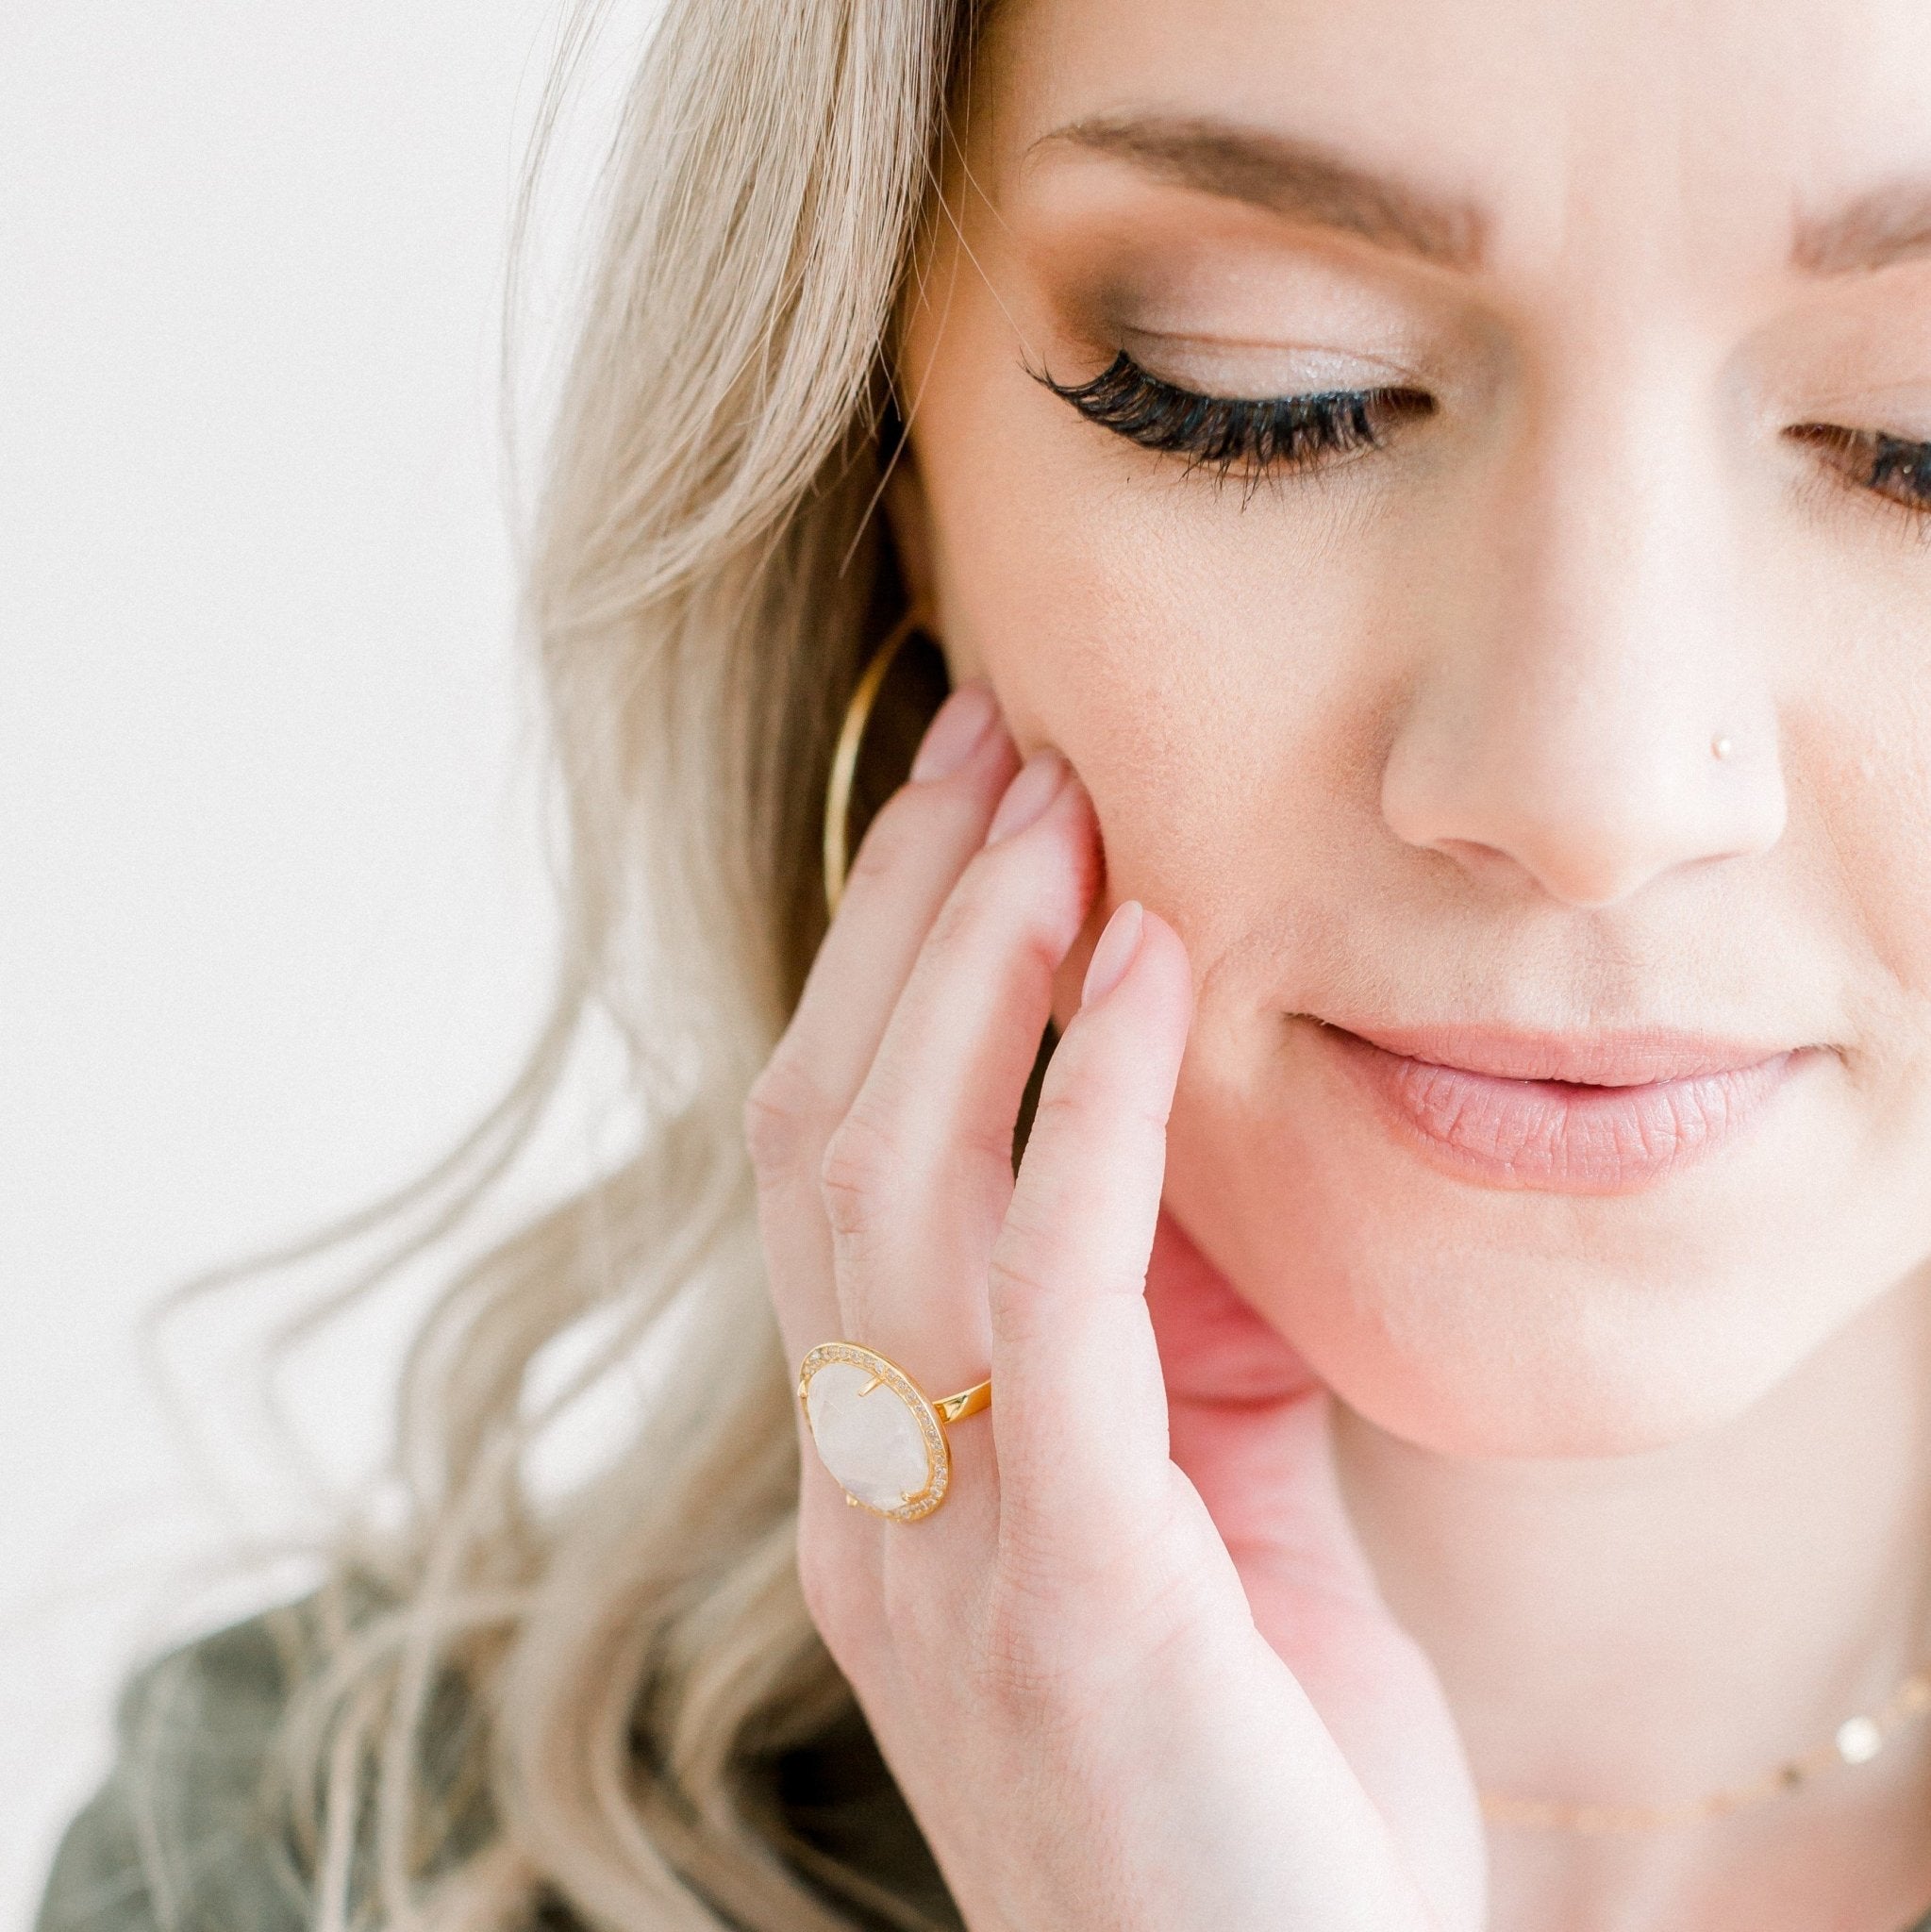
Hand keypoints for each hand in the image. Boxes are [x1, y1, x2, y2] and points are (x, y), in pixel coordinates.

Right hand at [745, 684, 1485, 1931]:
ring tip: (1053, 806)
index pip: (831, 1173)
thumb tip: (1185, 1143)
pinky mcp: (1078, 1595)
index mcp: (888, 1481)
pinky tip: (1146, 968)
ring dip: (973, 969)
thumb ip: (1176, 1345)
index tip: (968, 811)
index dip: (883, 976)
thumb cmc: (1268, 1800)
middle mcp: (871, 1499)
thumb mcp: (1208, 1524)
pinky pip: (1051, 1298)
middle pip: (823, 1136)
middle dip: (903, 921)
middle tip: (987, 738)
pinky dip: (1088, 1109)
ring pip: (892, 1186)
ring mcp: (946, 1551)